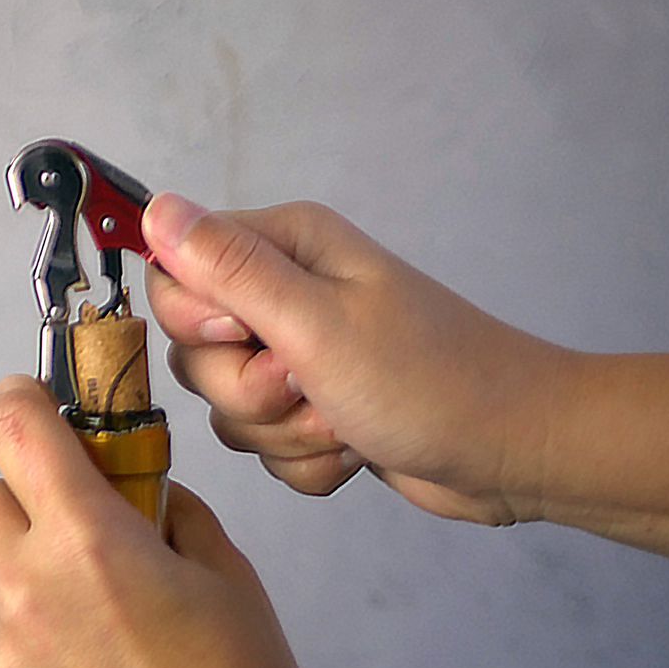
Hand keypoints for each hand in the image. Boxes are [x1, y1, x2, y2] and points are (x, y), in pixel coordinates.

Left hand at [0, 376, 319, 667]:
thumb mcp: (226, 575)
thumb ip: (168, 515)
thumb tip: (136, 495)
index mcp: (89, 540)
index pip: (14, 430)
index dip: (17, 404)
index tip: (29, 405)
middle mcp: (28, 591)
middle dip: (21, 505)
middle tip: (78, 540)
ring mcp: (2, 661)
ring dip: (31, 593)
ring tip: (104, 646)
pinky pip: (1, 663)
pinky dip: (37, 665)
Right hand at [143, 196, 572, 523]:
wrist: (513, 451)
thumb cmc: (426, 378)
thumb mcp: (315, 322)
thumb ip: (228, 268)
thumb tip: (155, 207)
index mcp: (283, 248)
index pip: (174, 278)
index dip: (201, 323)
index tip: (255, 339)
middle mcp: (285, 294)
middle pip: (196, 354)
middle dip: (248, 392)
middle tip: (311, 388)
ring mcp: (301, 356)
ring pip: (230, 410)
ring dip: (284, 433)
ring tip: (346, 422)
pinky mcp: (315, 411)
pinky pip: (267, 448)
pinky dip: (308, 460)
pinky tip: (355, 450)